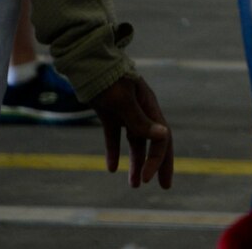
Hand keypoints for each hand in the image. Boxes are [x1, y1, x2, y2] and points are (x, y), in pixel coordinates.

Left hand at [91, 73, 174, 189]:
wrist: (88, 64)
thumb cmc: (109, 80)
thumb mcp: (124, 102)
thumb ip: (141, 120)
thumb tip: (163, 136)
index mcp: (150, 107)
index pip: (161, 138)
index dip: (157, 160)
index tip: (146, 180)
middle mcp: (142, 111)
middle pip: (155, 142)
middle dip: (159, 164)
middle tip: (163, 186)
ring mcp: (126, 112)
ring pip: (136, 142)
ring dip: (137, 163)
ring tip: (134, 185)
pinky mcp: (110, 113)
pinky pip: (115, 136)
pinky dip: (114, 151)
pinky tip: (111, 169)